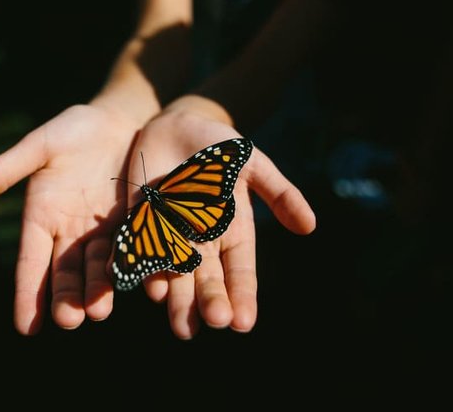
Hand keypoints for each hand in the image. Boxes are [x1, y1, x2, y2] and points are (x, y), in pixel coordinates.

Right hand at [0, 104, 139, 333]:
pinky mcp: (134, 223)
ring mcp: (102, 231)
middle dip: (66, 298)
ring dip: (97, 291)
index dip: (27, 294)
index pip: (30, 264)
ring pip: (97, 268)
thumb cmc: (74, 129)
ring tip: (98, 311)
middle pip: (64, 273)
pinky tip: (136, 285)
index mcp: (41, 218)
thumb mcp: (39, 146)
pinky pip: (131, 250)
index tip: (25, 327)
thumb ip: (6, 169)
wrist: (119, 119)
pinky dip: (131, 268)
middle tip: (69, 321)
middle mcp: (70, 232)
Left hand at [122, 111, 315, 338]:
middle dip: (210, 302)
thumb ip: (279, 192)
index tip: (243, 323)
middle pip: (207, 280)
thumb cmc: (219, 147)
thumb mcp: (253, 164)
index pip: (240, 272)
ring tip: (183, 326)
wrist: (177, 127)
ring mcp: (170, 236)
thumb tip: (310, 226)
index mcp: (232, 233)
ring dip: (178, 301)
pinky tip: (150, 289)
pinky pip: (143, 251)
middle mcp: (201, 242)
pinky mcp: (142, 224)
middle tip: (213, 322)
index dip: (243, 297)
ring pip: (175, 275)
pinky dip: (146, 270)